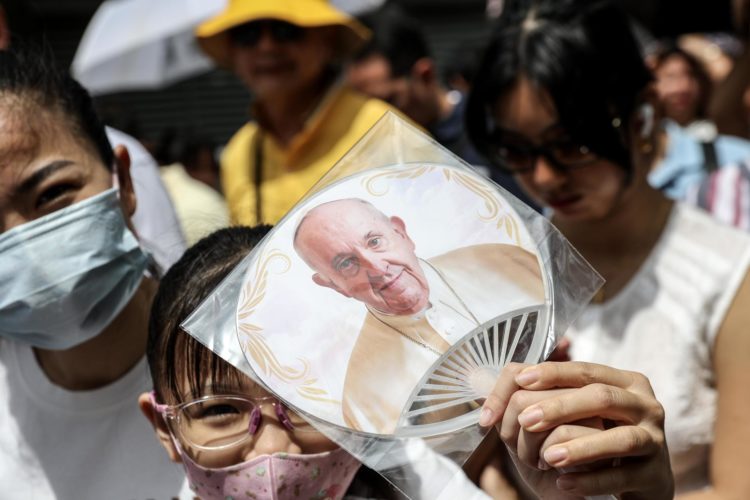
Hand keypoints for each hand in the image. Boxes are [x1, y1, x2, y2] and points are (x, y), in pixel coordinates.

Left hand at [479, 361, 673, 498]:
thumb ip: (553, 394)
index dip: (552, 373)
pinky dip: (591, 480)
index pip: (586, 370)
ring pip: (620, 439)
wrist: (642, 482)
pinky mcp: (656, 474)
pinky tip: (564, 484)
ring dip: (580, 447)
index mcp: (626, 382)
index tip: (520, 380)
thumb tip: (511, 379)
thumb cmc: (600, 439)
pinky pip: (623, 476)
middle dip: (560, 407)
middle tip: (526, 421)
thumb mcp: (579, 413)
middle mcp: (646, 405)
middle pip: (602, 397)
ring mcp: (655, 439)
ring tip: (547, 458)